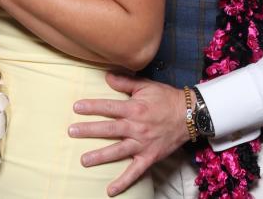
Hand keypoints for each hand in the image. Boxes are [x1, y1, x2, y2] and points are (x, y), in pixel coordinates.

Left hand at [68, 73, 188, 196]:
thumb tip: (106, 75)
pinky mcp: (149, 157)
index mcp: (135, 108)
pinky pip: (135, 172)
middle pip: (109, 129)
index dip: (92, 107)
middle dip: (89, 131)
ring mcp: (143, 144)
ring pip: (118, 151)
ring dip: (100, 156)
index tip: (76, 107)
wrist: (190, 115)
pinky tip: (110, 190)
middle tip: (72, 132)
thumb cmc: (166, 98)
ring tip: (83, 160)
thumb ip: (125, 82)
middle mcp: (137, 127)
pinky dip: (123, 182)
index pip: (109, 107)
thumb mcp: (146, 86)